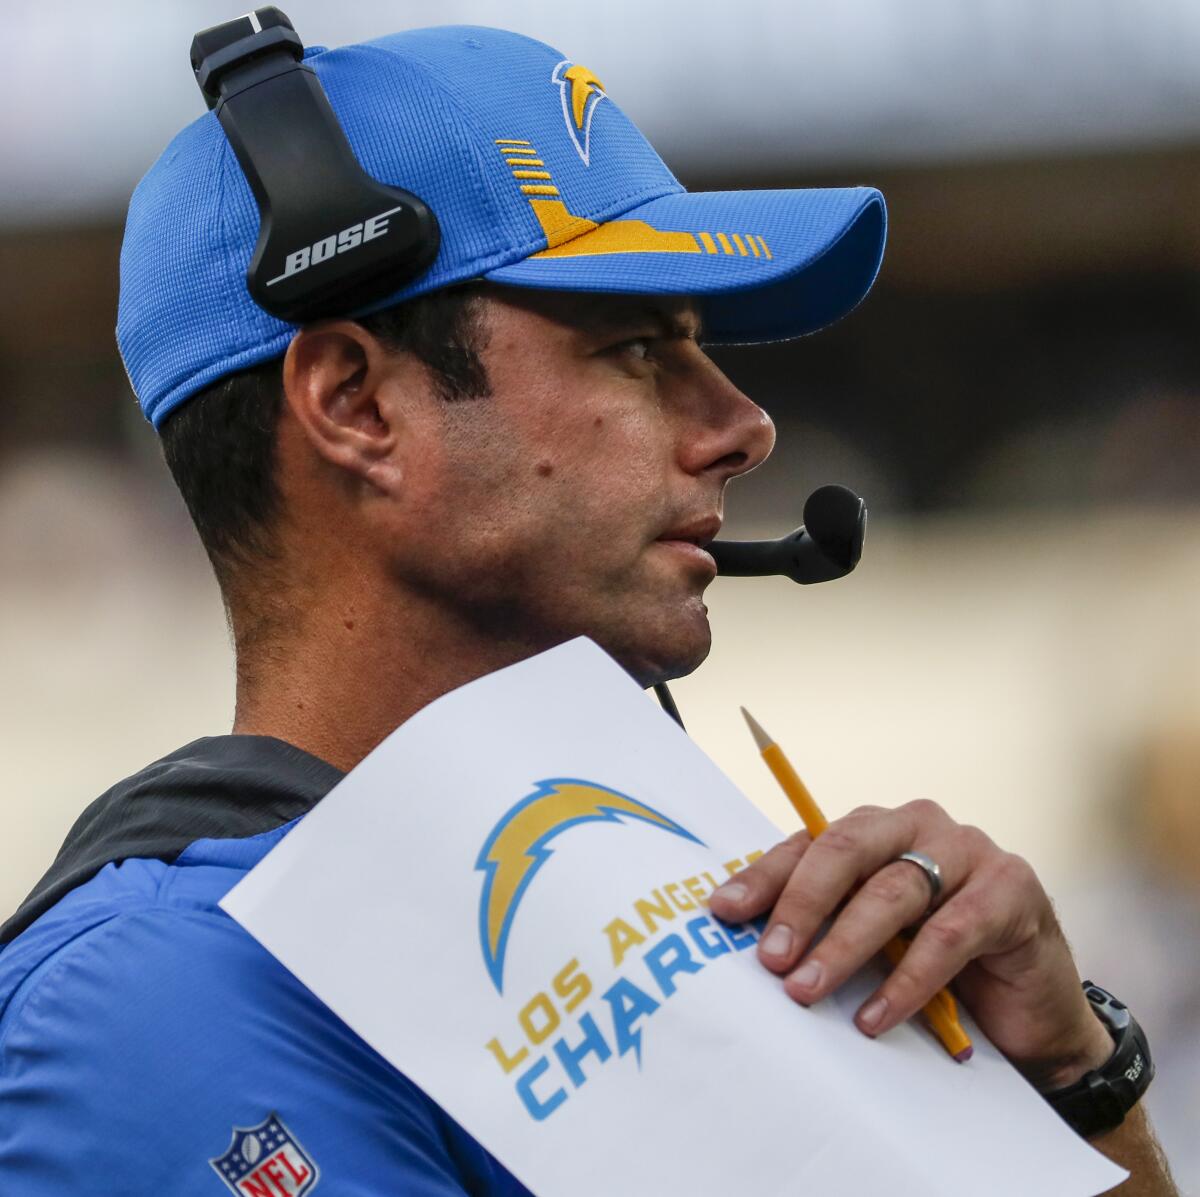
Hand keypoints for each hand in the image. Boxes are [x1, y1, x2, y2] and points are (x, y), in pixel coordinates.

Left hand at [708, 799, 1113, 1088]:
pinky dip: (907, 978)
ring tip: (806, 990)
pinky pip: (949, 933)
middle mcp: (917, 825)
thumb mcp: (872, 942)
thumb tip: (745, 940)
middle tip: (770, 957)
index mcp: (875, 829)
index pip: (808, 843)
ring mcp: (969, 851)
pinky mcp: (1012, 890)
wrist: (1028, 1013)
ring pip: (893, 891)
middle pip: (846, 850)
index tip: (722, 912)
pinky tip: (874, 1015)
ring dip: (844, 946)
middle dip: (801, 904)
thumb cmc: (937, 967)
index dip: (764, 877)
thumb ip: (825, 926)